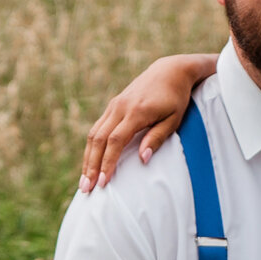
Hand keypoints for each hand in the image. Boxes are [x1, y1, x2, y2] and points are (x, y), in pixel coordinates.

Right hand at [79, 54, 214, 192]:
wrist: (169, 71)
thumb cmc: (175, 98)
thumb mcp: (174, 120)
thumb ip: (157, 138)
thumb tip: (142, 159)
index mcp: (136, 112)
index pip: (115, 141)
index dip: (107, 162)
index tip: (103, 182)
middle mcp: (120, 108)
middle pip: (99, 139)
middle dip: (91, 166)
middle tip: (86, 189)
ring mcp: (114, 106)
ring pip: (94, 134)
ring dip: (87, 159)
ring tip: (85, 181)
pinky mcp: (113, 106)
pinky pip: (97, 129)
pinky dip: (92, 148)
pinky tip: (91, 163)